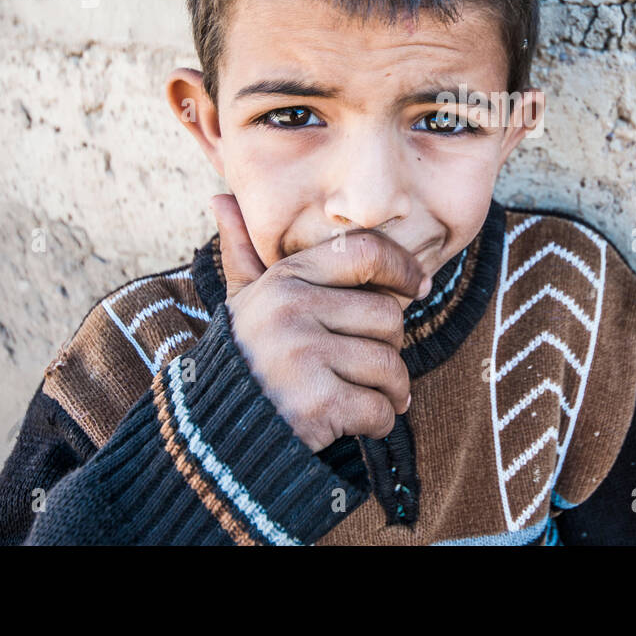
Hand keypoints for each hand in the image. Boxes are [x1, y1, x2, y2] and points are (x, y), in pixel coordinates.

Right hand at [209, 195, 431, 452]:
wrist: (216, 439)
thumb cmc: (245, 361)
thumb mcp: (243, 303)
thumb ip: (243, 252)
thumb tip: (221, 197)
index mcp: (284, 279)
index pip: (364, 251)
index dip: (402, 267)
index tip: (418, 287)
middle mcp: (292, 310)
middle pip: (387, 315)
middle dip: (390, 347)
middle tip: (372, 366)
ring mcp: (303, 355)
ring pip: (390, 364)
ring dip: (391, 390)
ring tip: (370, 396)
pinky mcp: (317, 402)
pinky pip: (380, 408)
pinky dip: (379, 422)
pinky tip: (358, 423)